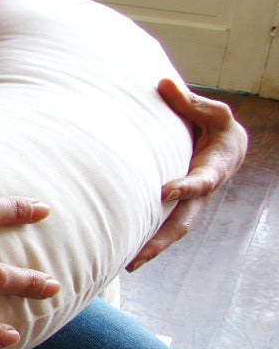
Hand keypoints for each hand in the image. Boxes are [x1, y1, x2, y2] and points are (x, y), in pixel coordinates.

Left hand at [127, 79, 247, 271]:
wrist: (226, 146)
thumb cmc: (216, 126)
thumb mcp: (213, 112)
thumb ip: (189, 102)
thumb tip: (163, 83)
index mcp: (213, 169)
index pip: (201, 182)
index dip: (186, 186)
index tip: (167, 191)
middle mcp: (200, 194)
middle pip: (183, 222)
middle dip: (161, 239)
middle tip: (138, 255)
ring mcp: (187, 204)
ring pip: (170, 231)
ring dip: (150, 249)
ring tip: (126, 265)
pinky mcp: (174, 206)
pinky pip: (160, 226)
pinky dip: (145, 240)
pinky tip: (122, 254)